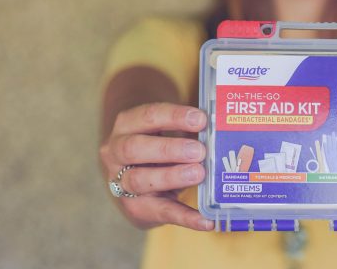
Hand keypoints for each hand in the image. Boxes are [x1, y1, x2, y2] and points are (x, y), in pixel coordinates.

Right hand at [98, 102, 214, 230]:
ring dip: (172, 177)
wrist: (133, 175)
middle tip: (199, 151)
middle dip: (168, 148)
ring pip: (140, 180)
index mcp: (127, 125)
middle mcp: (116, 152)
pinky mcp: (136, 208)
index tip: (201, 119)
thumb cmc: (156, 145)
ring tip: (199, 174)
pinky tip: (207, 220)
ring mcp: (121, 182)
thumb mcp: (163, 131)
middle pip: (134, 148)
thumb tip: (220, 130)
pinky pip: (161, 212)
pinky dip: (185, 217)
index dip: (174, 117)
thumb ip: (186, 129)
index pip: (147, 116)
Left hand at [322, 132, 336, 172]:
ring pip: (329, 145)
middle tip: (333, 133)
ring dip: (329, 140)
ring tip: (329, 135)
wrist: (335, 170)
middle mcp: (334, 152)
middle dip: (333, 138)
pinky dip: (325, 146)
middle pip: (334, 143)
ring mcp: (330, 154)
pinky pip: (325, 150)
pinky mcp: (326, 156)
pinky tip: (324, 142)